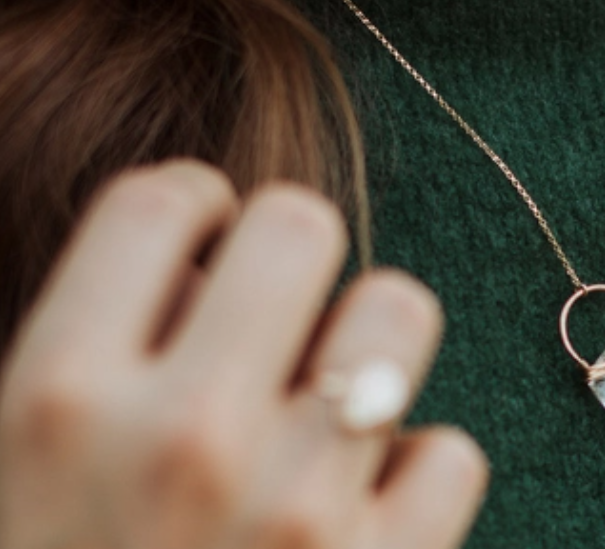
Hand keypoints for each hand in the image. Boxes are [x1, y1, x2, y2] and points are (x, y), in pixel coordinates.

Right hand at [0, 161, 487, 548]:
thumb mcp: (17, 471)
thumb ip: (98, 351)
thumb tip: (205, 252)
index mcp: (57, 401)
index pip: (158, 199)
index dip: (188, 206)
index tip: (198, 242)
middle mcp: (182, 438)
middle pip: (299, 221)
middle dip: (288, 252)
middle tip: (269, 312)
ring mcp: (295, 510)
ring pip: (398, 310)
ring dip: (369, 346)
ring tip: (322, 402)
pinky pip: (450, 450)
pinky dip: (411, 477)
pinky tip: (355, 519)